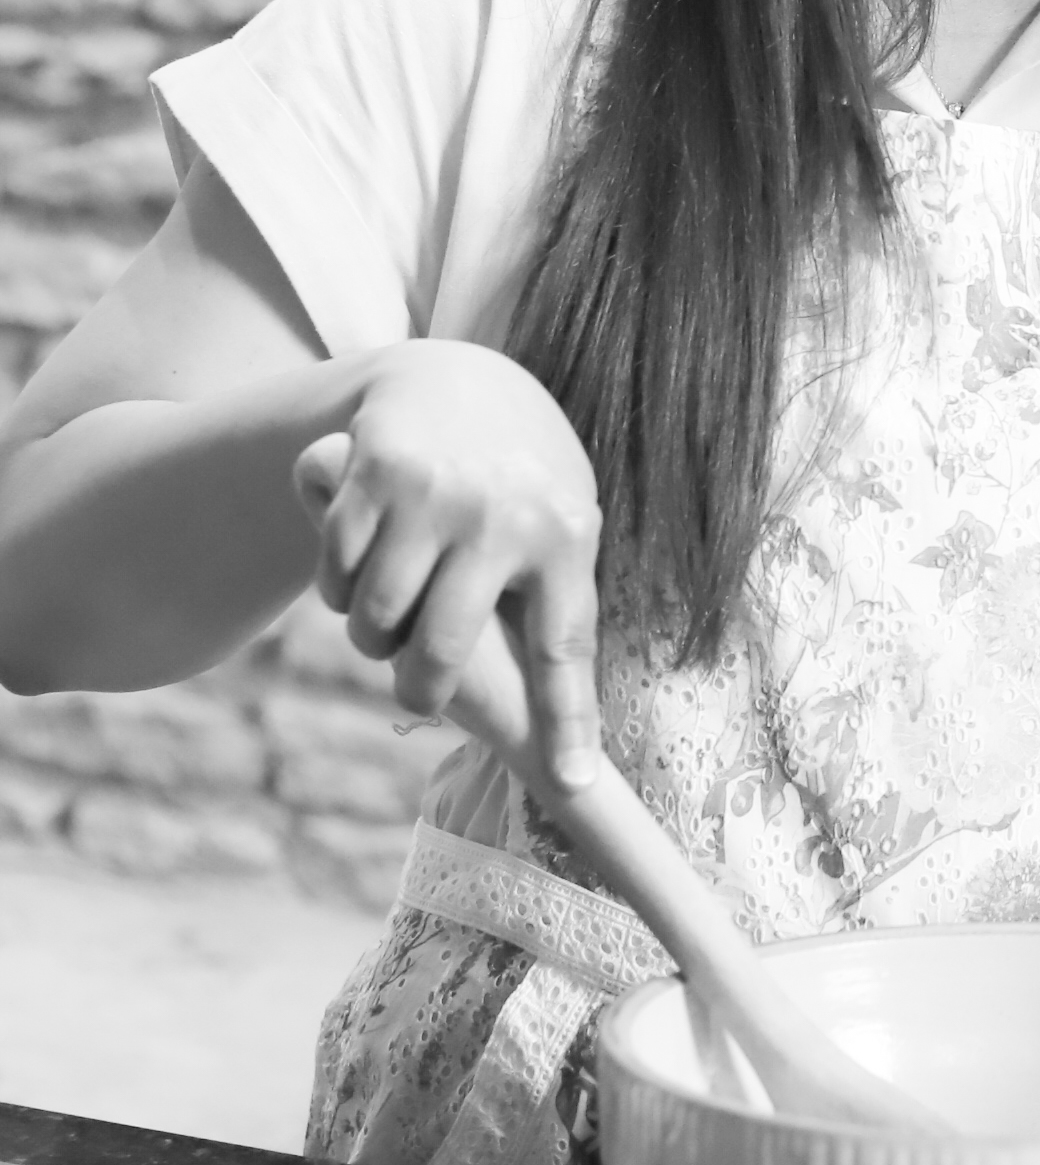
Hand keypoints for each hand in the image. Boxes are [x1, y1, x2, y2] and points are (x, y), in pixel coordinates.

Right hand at [292, 342, 605, 801]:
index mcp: (564, 538)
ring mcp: (435, 492)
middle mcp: (502, 514)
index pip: (566, 648)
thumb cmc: (519, 482)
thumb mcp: (562, 529)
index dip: (568, 721)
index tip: (573, 784)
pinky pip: (337, 571)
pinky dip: (338, 588)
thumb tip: (578, 720)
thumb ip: (559, 607)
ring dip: (372, 636)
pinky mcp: (374, 473)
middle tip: (418, 693)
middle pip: (441, 650)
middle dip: (421, 691)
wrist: (459, 381)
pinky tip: (360, 569)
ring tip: (391, 617)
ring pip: (375, 617)